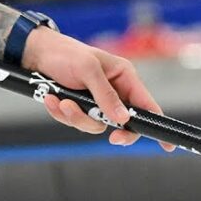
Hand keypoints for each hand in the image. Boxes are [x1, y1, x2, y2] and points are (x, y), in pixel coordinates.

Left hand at [22, 27, 172, 150]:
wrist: (35, 53)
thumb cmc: (65, 54)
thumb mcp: (88, 70)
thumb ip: (105, 95)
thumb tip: (123, 119)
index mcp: (125, 78)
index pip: (147, 106)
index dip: (155, 125)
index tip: (165, 147)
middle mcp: (113, 92)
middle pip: (120, 123)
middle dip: (103, 125)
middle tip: (99, 129)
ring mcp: (95, 102)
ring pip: (94, 124)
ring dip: (75, 116)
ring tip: (59, 100)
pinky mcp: (77, 107)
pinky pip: (74, 121)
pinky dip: (61, 113)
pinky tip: (51, 99)